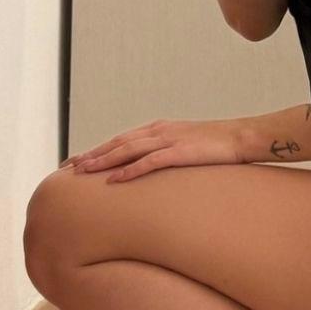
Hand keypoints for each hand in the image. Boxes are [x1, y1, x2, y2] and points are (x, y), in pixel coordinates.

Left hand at [59, 118, 241, 182]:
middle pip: (117, 143)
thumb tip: (155, 169)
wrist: (242, 137)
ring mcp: (168, 140)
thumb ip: (169, 153)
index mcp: (159, 129)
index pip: (121, 139)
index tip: (78, 160)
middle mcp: (158, 131)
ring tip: (82, 173)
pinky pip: (148, 162)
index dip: (98, 149)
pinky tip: (113, 181)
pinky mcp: (179, 152)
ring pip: (126, 151)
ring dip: (102, 161)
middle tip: (68, 167)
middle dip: (91, 155)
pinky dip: (128, 171)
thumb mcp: (187, 145)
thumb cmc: (218, 145)